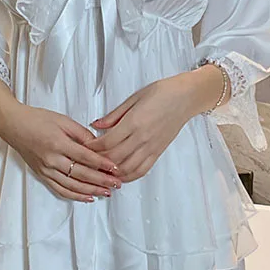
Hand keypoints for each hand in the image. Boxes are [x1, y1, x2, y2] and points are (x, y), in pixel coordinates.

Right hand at [0, 103, 120, 202]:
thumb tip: (99, 145)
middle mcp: (51, 159)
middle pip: (81, 174)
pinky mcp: (42, 175)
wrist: (14, 125)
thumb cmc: (38, 119)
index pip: (85, 157)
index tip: (116, 168)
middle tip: (117, 183)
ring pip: (72, 186)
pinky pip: (60, 189)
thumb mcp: (63, 121)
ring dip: (91, 191)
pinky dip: (75, 195)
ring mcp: (46, 169)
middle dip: (101, 180)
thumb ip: (82, 134)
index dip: (102, 164)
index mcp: (58, 143)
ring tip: (107, 192)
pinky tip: (88, 197)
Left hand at [86, 75, 202, 182]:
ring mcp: (151, 147)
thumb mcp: (134, 98)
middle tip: (87, 163)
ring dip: (112, 173)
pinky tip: (120, 176)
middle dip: (98, 163)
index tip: (83, 148)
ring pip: (127, 168)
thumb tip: (96, 124)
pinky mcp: (158, 152)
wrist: (186, 97)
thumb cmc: (161, 92)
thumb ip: (114, 115)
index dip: (92, 148)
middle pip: (114, 158)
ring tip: (100, 173)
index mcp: (134, 122)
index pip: (107, 142)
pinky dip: (129, 176)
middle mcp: (142, 137)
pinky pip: (142, 169)